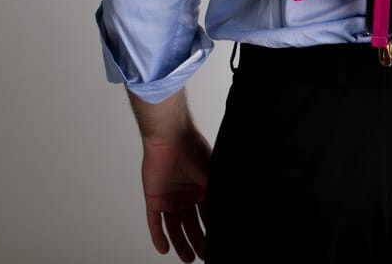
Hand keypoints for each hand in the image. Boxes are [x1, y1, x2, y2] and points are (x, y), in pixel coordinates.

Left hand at [140, 130, 212, 261]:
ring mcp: (170, 197)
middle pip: (192, 225)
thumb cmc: (193, 150)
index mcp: (202, 188)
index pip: (208, 215)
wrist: (171, 139)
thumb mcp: (213, 176)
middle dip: (198, 241)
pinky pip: (155, 222)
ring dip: (180, 243)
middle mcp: (187, 195)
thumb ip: (220, 194)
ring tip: (188, 258)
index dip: (213, 230)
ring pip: (175, 227)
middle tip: (204, 255)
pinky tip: (164, 248)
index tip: (218, 245)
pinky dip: (158, 236)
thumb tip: (237, 208)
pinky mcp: (154, 198)